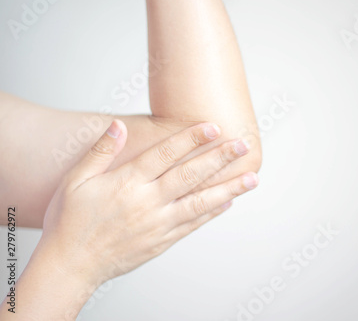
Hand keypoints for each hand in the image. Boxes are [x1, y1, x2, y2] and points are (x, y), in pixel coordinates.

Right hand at [39, 119, 258, 287]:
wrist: (70, 266)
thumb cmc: (70, 221)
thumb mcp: (76, 180)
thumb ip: (101, 151)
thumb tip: (118, 126)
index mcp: (128, 183)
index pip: (166, 154)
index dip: (192, 138)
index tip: (214, 126)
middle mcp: (148, 203)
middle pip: (191, 175)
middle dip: (220, 158)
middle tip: (243, 145)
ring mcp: (158, 224)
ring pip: (201, 202)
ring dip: (229, 189)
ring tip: (252, 178)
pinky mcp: (162, 241)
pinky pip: (193, 224)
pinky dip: (212, 212)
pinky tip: (228, 203)